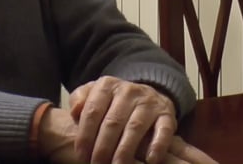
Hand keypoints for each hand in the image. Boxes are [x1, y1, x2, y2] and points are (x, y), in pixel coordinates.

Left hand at [37, 107, 216, 163]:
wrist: (147, 94)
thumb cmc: (113, 102)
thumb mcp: (94, 94)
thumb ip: (80, 100)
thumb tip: (75, 111)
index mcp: (107, 85)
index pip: (93, 111)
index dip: (85, 135)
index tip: (81, 155)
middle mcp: (129, 91)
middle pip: (113, 122)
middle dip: (103, 147)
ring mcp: (149, 102)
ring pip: (135, 127)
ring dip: (125, 151)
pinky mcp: (167, 114)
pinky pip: (164, 130)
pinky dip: (157, 146)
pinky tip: (149, 161)